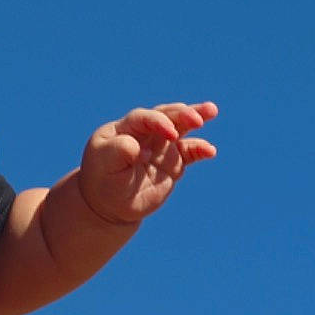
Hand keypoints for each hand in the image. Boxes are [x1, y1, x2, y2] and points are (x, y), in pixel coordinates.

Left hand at [75, 101, 218, 224]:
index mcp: (123, 129)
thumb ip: (118, 152)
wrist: (110, 204)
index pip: (143, 119)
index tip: (171, 134)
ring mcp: (160, 146)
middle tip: (197, 118)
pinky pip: (189, 152)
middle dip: (181, 113)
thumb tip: (136, 147)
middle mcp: (144, 133)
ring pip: (180, 127)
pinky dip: (200, 149)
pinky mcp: (173, 162)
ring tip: (211, 110)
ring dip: (195, 117)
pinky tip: (210, 150)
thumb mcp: (104, 166)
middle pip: (165, 115)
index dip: (158, 122)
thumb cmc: (103, 181)